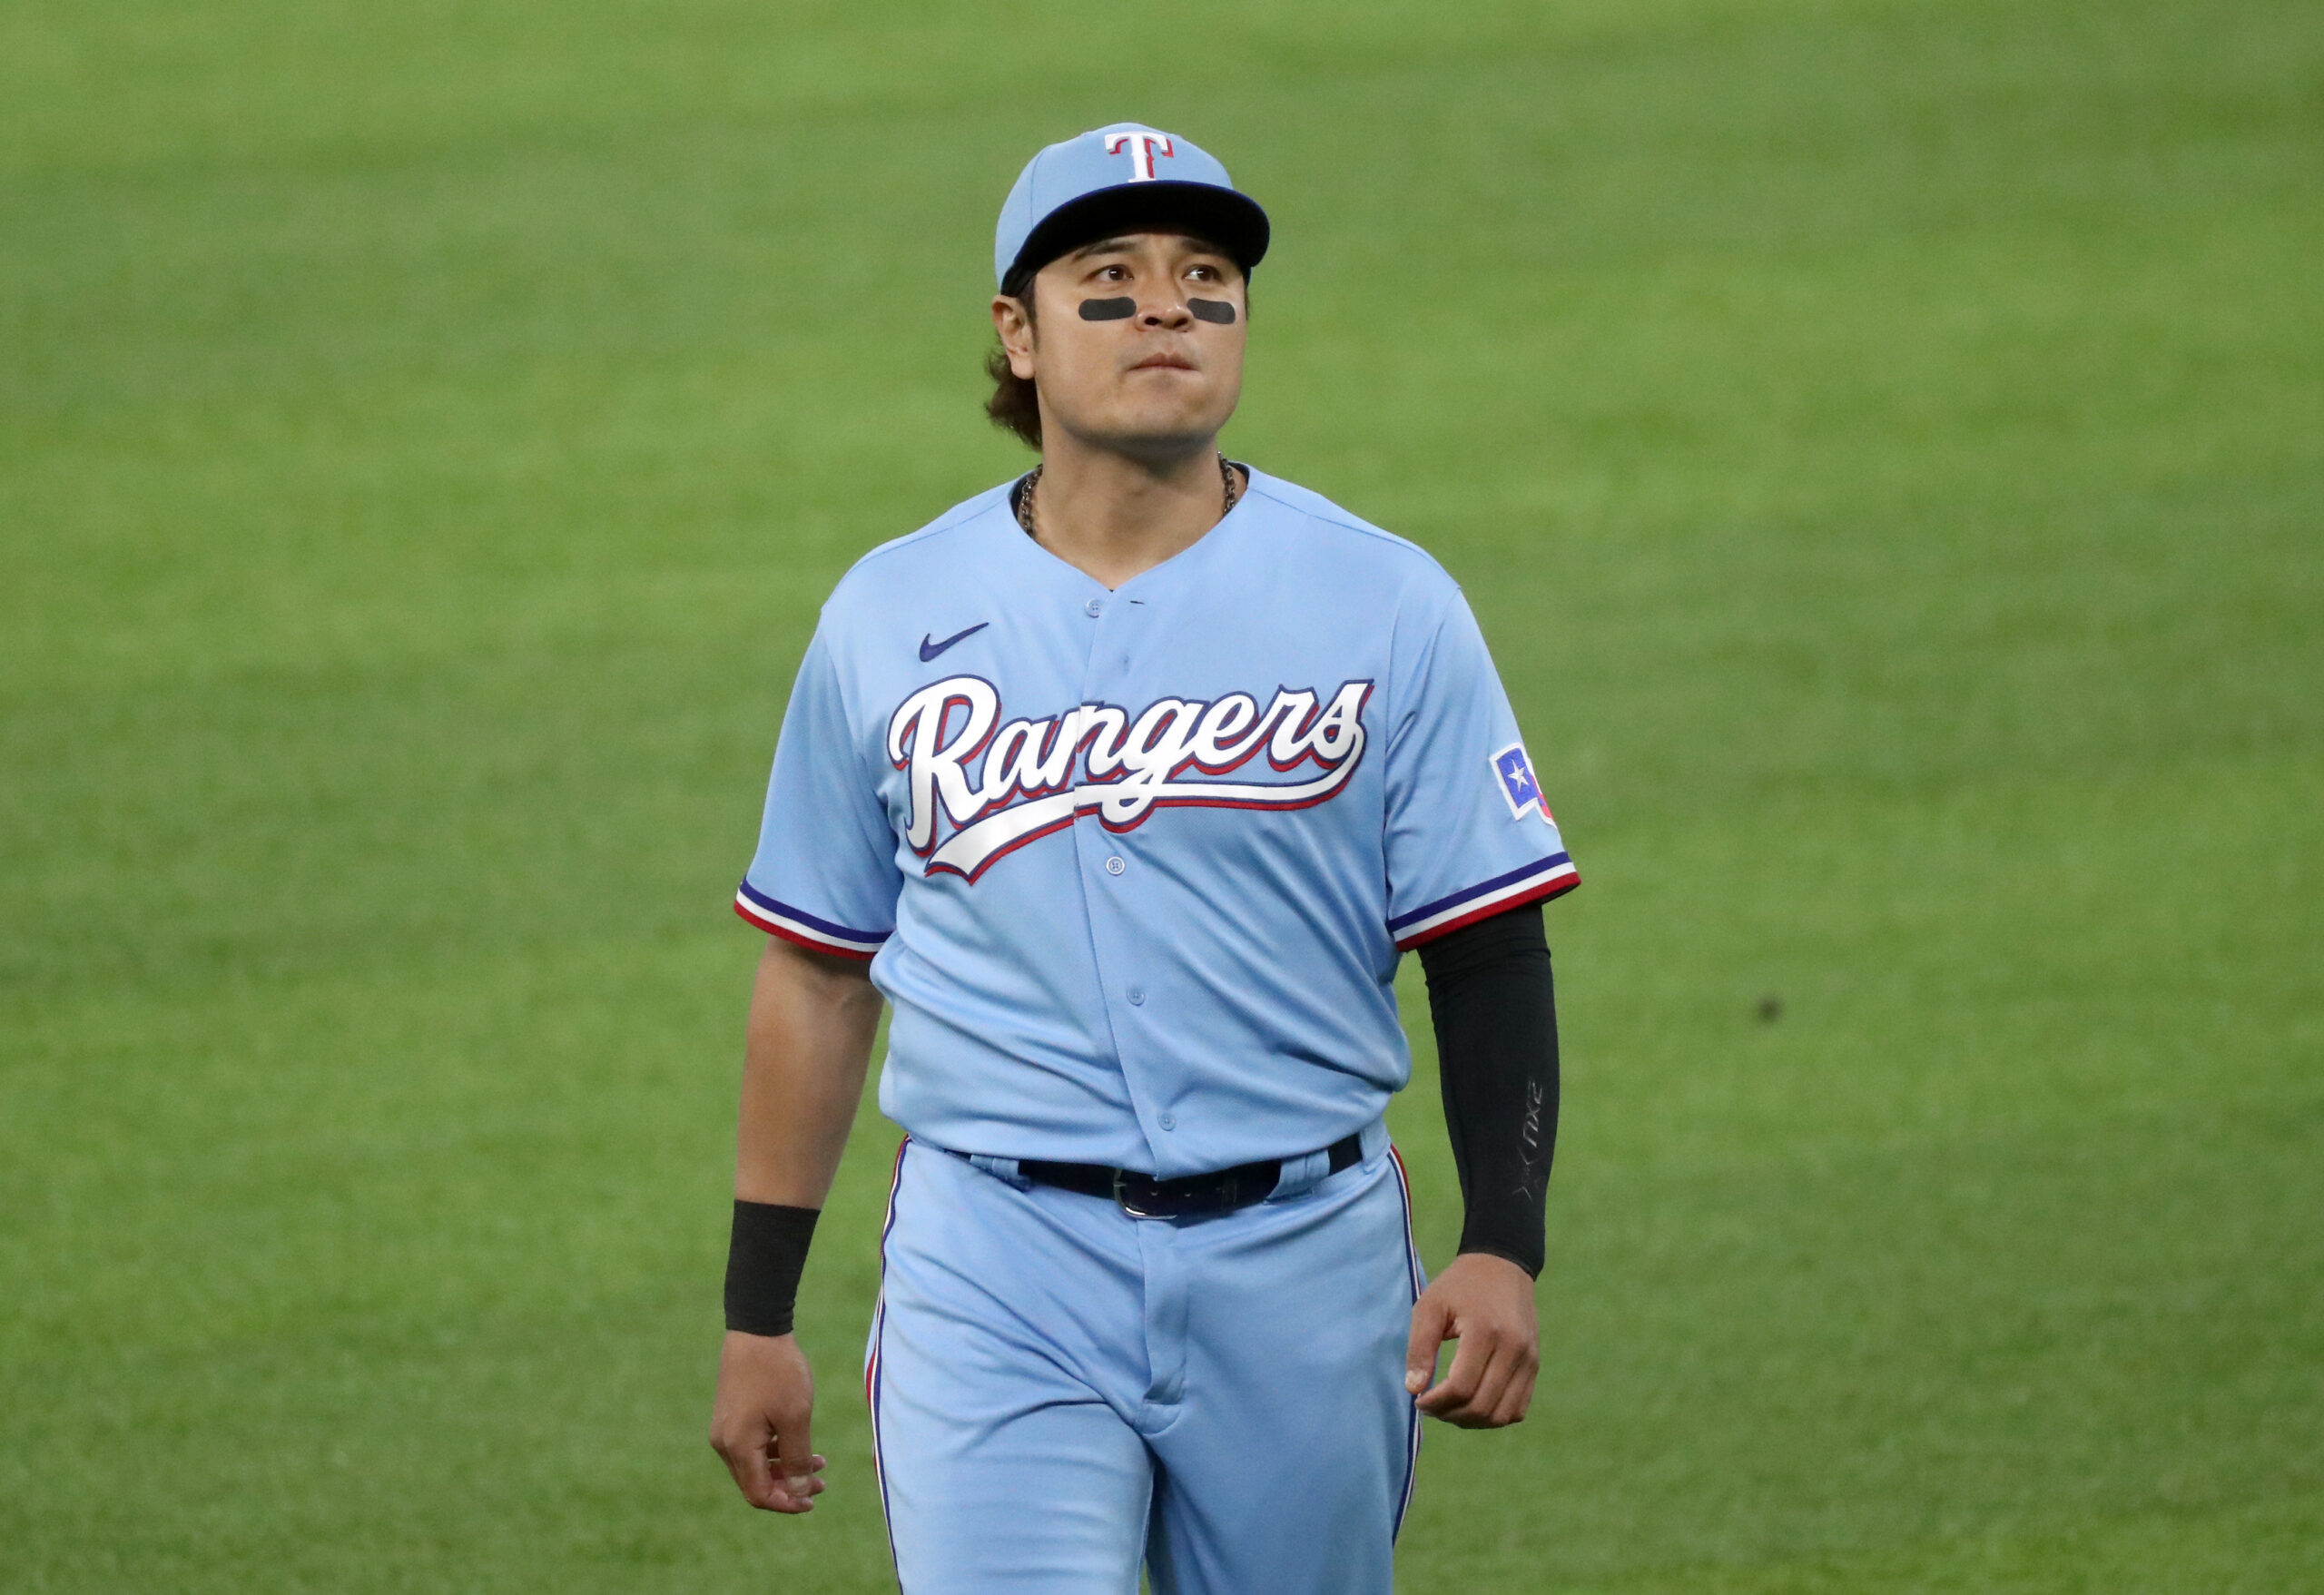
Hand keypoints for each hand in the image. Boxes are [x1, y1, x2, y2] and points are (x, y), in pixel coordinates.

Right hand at [710, 1330, 827, 1511]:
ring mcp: (725, 1429)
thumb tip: (799, 1492)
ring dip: (785, 1468)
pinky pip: (751, 1447)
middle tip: (822, 1482)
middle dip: (789, 1487)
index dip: (787, 1503)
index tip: (813, 1499)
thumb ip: (797, 1458)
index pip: (759, 1495)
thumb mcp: (796, 1417)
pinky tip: (798, 1443)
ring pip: (754, 1466)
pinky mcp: (731, 1416)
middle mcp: (724, 1443)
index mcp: (737, 1447)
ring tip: (818, 1462)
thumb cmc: (778, 1372)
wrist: (756, 1330)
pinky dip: (775, 1452)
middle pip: (755, 1483)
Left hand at [1404, 1252, 1540, 1427]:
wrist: (1502, 1266)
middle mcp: (1513, 1349)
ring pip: (1502, 1415)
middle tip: (1430, 1407)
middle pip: (1482, 1406)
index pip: (1461, 1387)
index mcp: (1485, 1332)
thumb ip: (1419, 1347)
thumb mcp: (1430, 1306)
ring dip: (1471, 1421)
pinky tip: (1472, 1404)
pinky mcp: (1534, 1365)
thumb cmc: (1459, 1286)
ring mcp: (1529, 1359)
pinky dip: (1493, 1416)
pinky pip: (1518, 1409)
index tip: (1418, 1400)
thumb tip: (1413, 1389)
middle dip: (1450, 1415)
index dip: (1436, 1403)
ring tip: (1449, 1409)